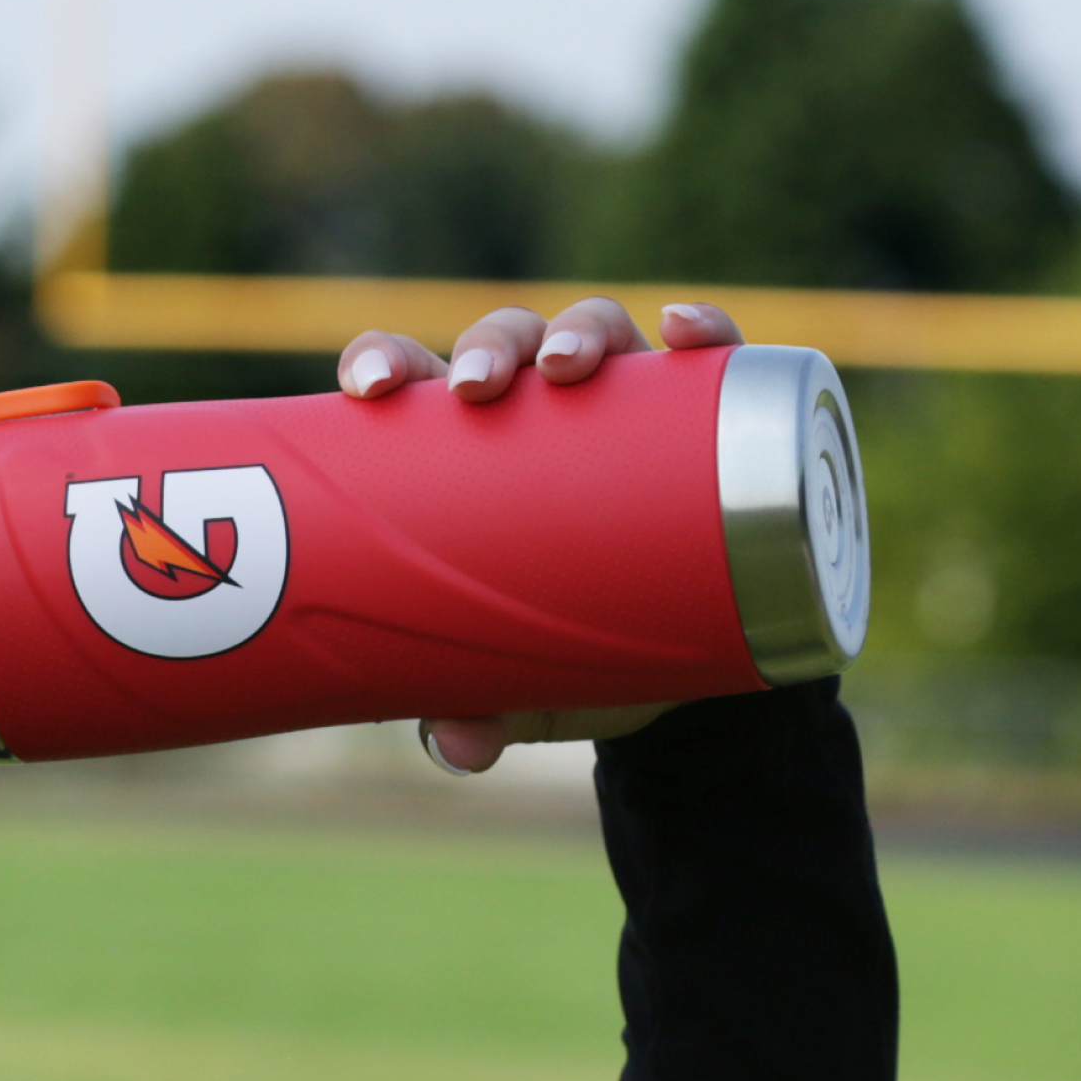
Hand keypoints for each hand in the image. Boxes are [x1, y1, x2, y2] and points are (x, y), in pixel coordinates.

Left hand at [333, 295, 742, 773]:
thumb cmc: (570, 651)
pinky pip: (711, 358)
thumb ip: (477, 714)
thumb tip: (459, 750)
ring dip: (582, 331)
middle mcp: (542, 407)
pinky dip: (704, 331)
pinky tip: (687, 330)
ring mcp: (628, 403)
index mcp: (465, 445)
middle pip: (506, 341)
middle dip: (490, 347)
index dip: (383, 361)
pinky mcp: (708, 417)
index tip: (369, 390)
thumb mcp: (520, 685)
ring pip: (599, 331)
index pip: (411, 377)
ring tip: (571, 367)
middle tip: (482, 389)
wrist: (685, 670)